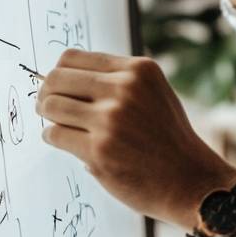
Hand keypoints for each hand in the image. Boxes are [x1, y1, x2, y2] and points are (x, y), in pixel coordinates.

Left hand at [36, 48, 235, 229]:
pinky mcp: (99, 150)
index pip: (74, 57)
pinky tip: (66, 142)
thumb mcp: (153, 92)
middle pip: (57, 77)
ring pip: (51, 105)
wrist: (189, 178)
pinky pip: (54, 134)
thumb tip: (66, 77)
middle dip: (46, 93)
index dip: (59, 73)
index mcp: (138, 69)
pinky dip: (53, 138)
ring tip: (58, 125)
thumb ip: (119, 80)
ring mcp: (111, 119)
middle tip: (48, 106)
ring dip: (48, 116)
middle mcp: (124, 88)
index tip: (58, 87)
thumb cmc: (167, 137)